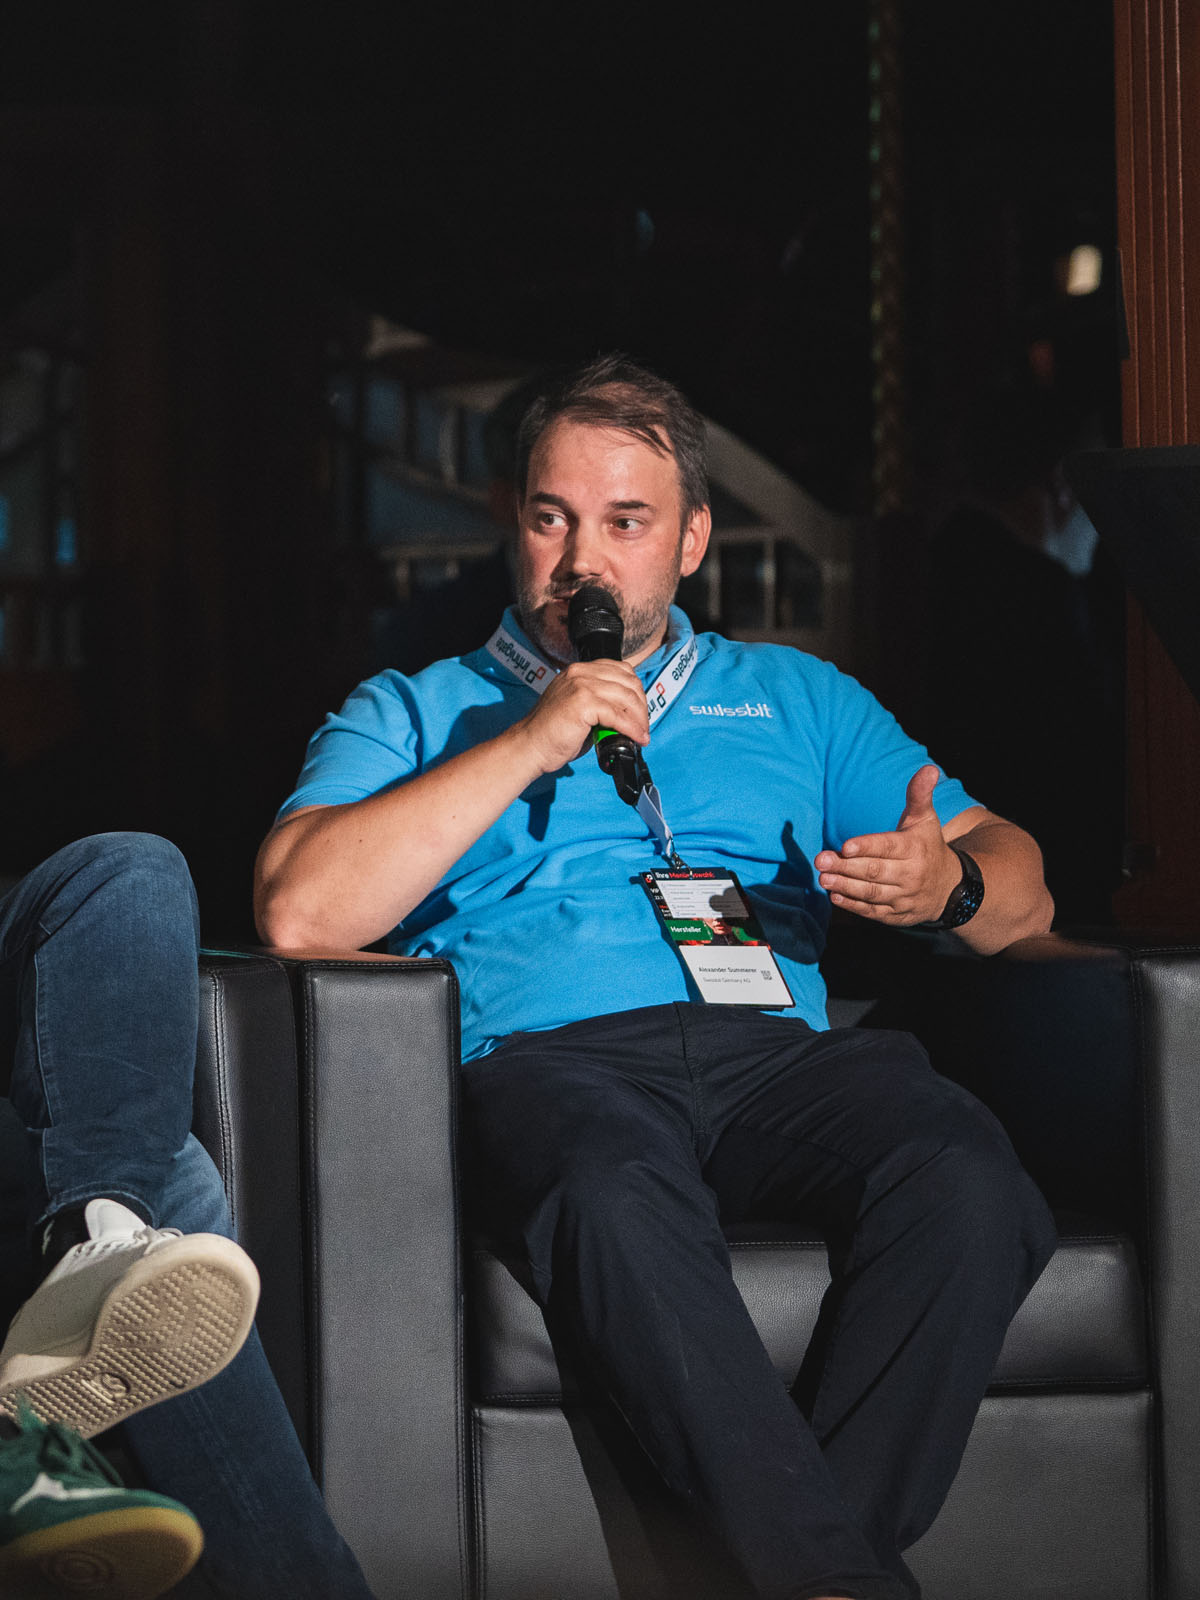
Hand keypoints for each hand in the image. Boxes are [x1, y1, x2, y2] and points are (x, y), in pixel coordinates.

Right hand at [515, 659, 649, 774]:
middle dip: (642, 705)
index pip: (621, 670)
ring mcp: (581, 686)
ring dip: (640, 719)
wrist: (530, 747)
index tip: (640, 712)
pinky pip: (618, 715)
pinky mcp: (582, 703)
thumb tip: (629, 715)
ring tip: (642, 735)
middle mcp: (580, 673)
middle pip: (628, 681)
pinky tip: (636, 739)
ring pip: (626, 697)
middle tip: (643, 726)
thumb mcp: (579, 709)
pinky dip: (631, 728)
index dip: (636, 691)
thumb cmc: (552, 734)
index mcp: (579, 671)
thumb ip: (601, 704)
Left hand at [814, 764, 961, 925]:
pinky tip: (835, 896)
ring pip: (872, 892)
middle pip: (875, 871)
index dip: (866, 847)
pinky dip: (854, 906)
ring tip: (823, 878)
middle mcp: (911, 875)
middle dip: (846, 867)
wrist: (949, 888)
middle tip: (820, 860)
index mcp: (915, 849)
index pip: (888, 847)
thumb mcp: (925, 819)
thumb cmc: (928, 846)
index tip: (845, 846)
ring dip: (845, 886)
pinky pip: (873, 911)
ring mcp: (904, 897)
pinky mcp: (896, 915)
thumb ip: (919, 795)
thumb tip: (929, 769)